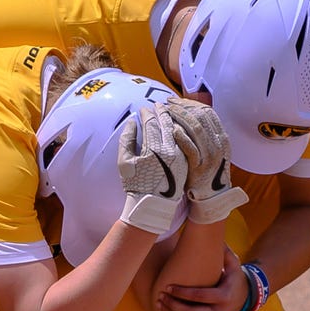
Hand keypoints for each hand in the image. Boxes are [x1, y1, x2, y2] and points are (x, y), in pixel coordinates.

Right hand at [117, 102, 187, 233]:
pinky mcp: (185, 160)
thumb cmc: (135, 185)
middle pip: (167, 123)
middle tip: (157, 104)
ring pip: (178, 130)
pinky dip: (180, 129)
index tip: (143, 109)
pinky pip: (184, 139)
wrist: (153, 205)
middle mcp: (169, 150)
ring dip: (173, 118)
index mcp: (153, 149)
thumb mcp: (124, 162)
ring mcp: (180, 155)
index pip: (151, 123)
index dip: (146, 114)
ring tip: (167, 111)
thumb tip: (132, 123)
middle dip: (161, 112)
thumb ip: (126, 140)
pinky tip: (176, 126)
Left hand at [155, 247, 246, 310]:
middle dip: (173, 306)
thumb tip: (213, 235)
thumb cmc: (234, 277)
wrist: (246, 297)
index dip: (181, 293)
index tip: (167, 287)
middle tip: (160, 297)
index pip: (199, 296)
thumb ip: (224, 251)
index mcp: (225, 296)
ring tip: (159, 304)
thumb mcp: (233, 264)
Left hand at [165, 97, 247, 223]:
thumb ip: (202, 134)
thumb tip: (187, 113)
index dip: (189, 104)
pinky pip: (190, 147)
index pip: (206, 112)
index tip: (174, 100)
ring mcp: (211, 155)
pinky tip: (169, 129)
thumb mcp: (209, 149)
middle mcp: (219, 144)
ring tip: (164, 112)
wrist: (210, 196)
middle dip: (181, 107)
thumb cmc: (204, 171)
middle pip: (200, 116)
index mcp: (221, 137)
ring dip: (178, 117)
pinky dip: (180, 136)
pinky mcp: (200, 167)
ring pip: (195, 128)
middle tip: (166, 103)